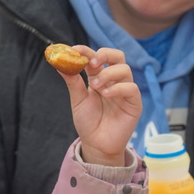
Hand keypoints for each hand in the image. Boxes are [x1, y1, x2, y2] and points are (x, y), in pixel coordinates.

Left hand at [54, 46, 141, 165]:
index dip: (86, 51)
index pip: (96, 57)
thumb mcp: (77, 100)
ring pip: (124, 69)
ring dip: (108, 74)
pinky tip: (106, 94)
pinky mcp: (134, 102)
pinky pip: (131, 88)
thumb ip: (72, 81)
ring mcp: (125, 90)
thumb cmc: (88, 122)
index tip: (74, 49)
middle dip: (104, 54)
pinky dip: (118, 88)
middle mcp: (114, 80)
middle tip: (91, 62)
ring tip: (95, 87)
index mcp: (99, 77)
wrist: (96, 144)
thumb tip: (59, 63)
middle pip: (117, 56)